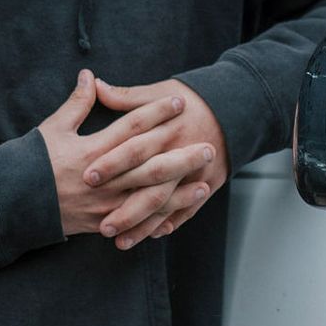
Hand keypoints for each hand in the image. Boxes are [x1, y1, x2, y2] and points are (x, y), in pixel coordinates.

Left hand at [79, 76, 229, 246]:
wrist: (238, 108)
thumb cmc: (193, 98)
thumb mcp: (160, 90)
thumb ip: (126, 96)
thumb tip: (94, 84)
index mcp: (165, 130)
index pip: (134, 148)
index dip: (111, 163)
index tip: (87, 177)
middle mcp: (180, 154)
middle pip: (151, 185)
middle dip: (126, 208)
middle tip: (102, 224)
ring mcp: (195, 174)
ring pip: (167, 205)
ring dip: (144, 225)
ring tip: (120, 241)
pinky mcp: (208, 184)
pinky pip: (187, 211)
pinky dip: (168, 224)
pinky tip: (148, 236)